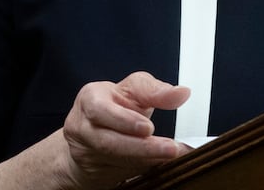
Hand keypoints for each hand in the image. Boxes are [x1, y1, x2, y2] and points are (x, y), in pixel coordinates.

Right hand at [59, 71, 191, 188]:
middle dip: (141, 147)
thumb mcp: (134, 91)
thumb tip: (181, 93)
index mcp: (90, 98)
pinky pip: (118, 172)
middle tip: (170, 148)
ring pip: (114, 160)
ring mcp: (83, 150)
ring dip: (145, 159)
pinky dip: (141, 168)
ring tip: (169, 155)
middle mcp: (82, 125)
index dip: (125, 120)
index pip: (102, 108)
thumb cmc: (116, 106)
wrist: (91, 132)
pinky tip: (158, 164)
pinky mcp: (90, 170)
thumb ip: (155, 91)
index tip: (148, 128)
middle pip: (108, 141)